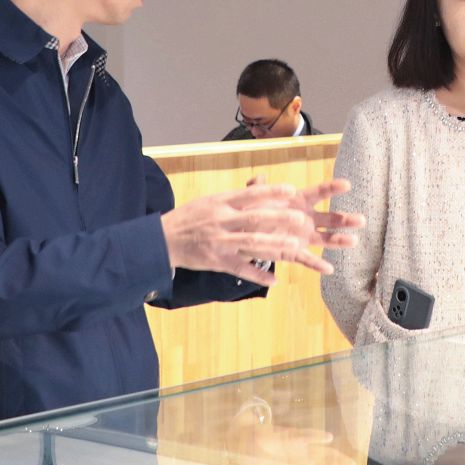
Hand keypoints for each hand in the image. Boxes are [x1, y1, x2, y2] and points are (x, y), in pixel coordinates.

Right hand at [162, 184, 316, 282]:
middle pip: (254, 218)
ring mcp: (219, 242)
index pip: (250, 195)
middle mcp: (221, 221)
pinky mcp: (216, 261)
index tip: (292, 190)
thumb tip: (259, 184)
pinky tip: (274, 280)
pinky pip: (240, 268)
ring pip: (251, 243)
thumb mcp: (210, 201)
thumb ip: (235, 197)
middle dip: (279, 218)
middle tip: (302, 218)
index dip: (272, 192)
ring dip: (274, 244)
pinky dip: (257, 275)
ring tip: (296, 247)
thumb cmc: (190, 217)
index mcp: (221, 203)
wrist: (162, 239)